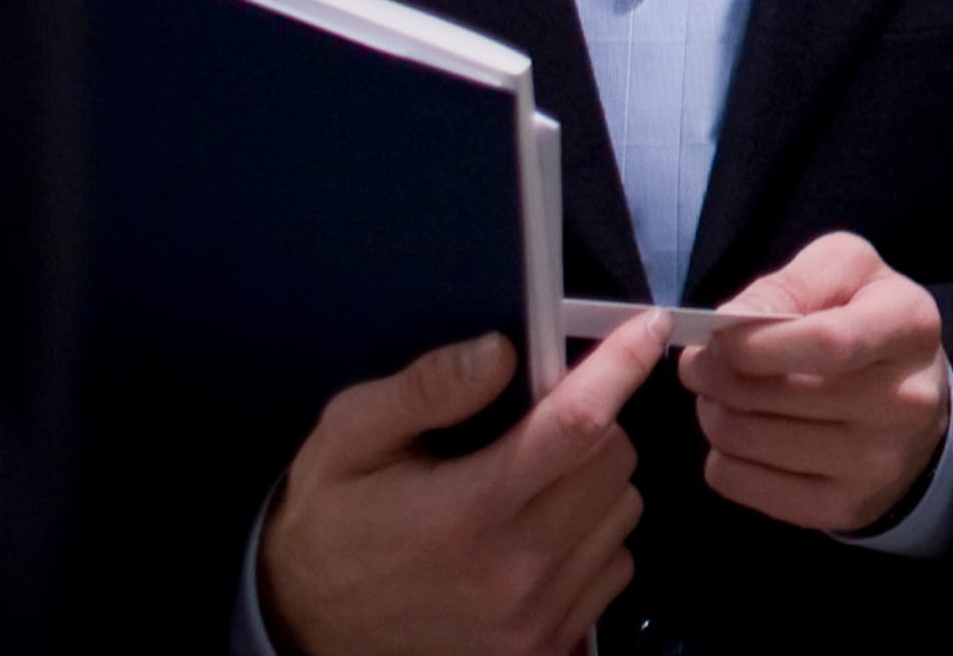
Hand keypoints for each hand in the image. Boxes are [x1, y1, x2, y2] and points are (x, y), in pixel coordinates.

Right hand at [262, 312, 665, 655]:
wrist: (305, 629)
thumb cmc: (331, 521)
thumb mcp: (348, 439)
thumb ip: (426, 390)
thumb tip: (504, 351)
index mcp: (464, 512)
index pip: (574, 427)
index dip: (620, 368)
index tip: (647, 328)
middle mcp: (512, 571)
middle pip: (613, 464)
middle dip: (592, 426)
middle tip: (541, 425)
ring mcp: (535, 617)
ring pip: (622, 513)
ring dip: (593, 484)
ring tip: (532, 486)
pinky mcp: (546, 646)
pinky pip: (614, 568)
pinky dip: (593, 539)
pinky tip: (539, 535)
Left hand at [679, 231, 950, 531]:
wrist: (919, 405)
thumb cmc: (867, 321)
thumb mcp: (845, 273)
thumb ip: (789, 284)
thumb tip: (731, 322)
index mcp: (910, 327)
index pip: (826, 343)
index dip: (754, 342)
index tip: (717, 336)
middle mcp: (905, 401)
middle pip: (775, 394)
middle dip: (715, 373)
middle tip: (701, 363)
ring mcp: (877, 463)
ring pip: (747, 438)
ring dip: (713, 412)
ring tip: (721, 395)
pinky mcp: (844, 508)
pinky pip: (739, 482)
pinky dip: (722, 457)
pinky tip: (742, 435)